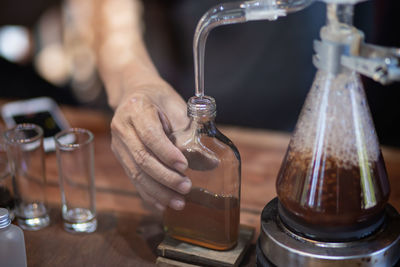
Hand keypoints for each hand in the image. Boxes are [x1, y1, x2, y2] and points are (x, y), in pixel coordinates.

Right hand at [110, 81, 190, 210]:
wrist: (135, 93)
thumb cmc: (160, 99)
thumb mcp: (178, 108)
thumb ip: (192, 134)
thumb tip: (212, 163)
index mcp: (136, 109)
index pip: (150, 135)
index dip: (167, 153)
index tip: (185, 166)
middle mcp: (122, 127)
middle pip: (142, 158)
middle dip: (165, 177)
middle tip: (186, 187)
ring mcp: (118, 144)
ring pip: (136, 173)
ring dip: (158, 191)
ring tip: (179, 202)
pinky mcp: (121, 157)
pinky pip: (133, 178)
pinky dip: (149, 194)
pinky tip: (162, 205)